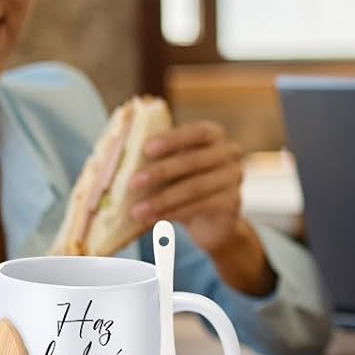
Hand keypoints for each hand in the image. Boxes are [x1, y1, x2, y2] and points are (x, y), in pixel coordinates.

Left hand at [131, 120, 271, 292]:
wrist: (212, 221)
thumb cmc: (184, 184)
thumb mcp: (173, 167)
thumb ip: (157, 158)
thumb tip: (120, 158)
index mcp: (214, 135)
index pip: (197, 132)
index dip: (172, 140)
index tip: (146, 149)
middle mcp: (229, 153)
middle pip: (194, 161)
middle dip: (160, 172)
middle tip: (132, 183)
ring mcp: (234, 178)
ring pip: (195, 187)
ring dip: (162, 199)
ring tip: (137, 210)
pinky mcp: (232, 203)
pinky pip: (199, 206)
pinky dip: (172, 213)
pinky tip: (152, 219)